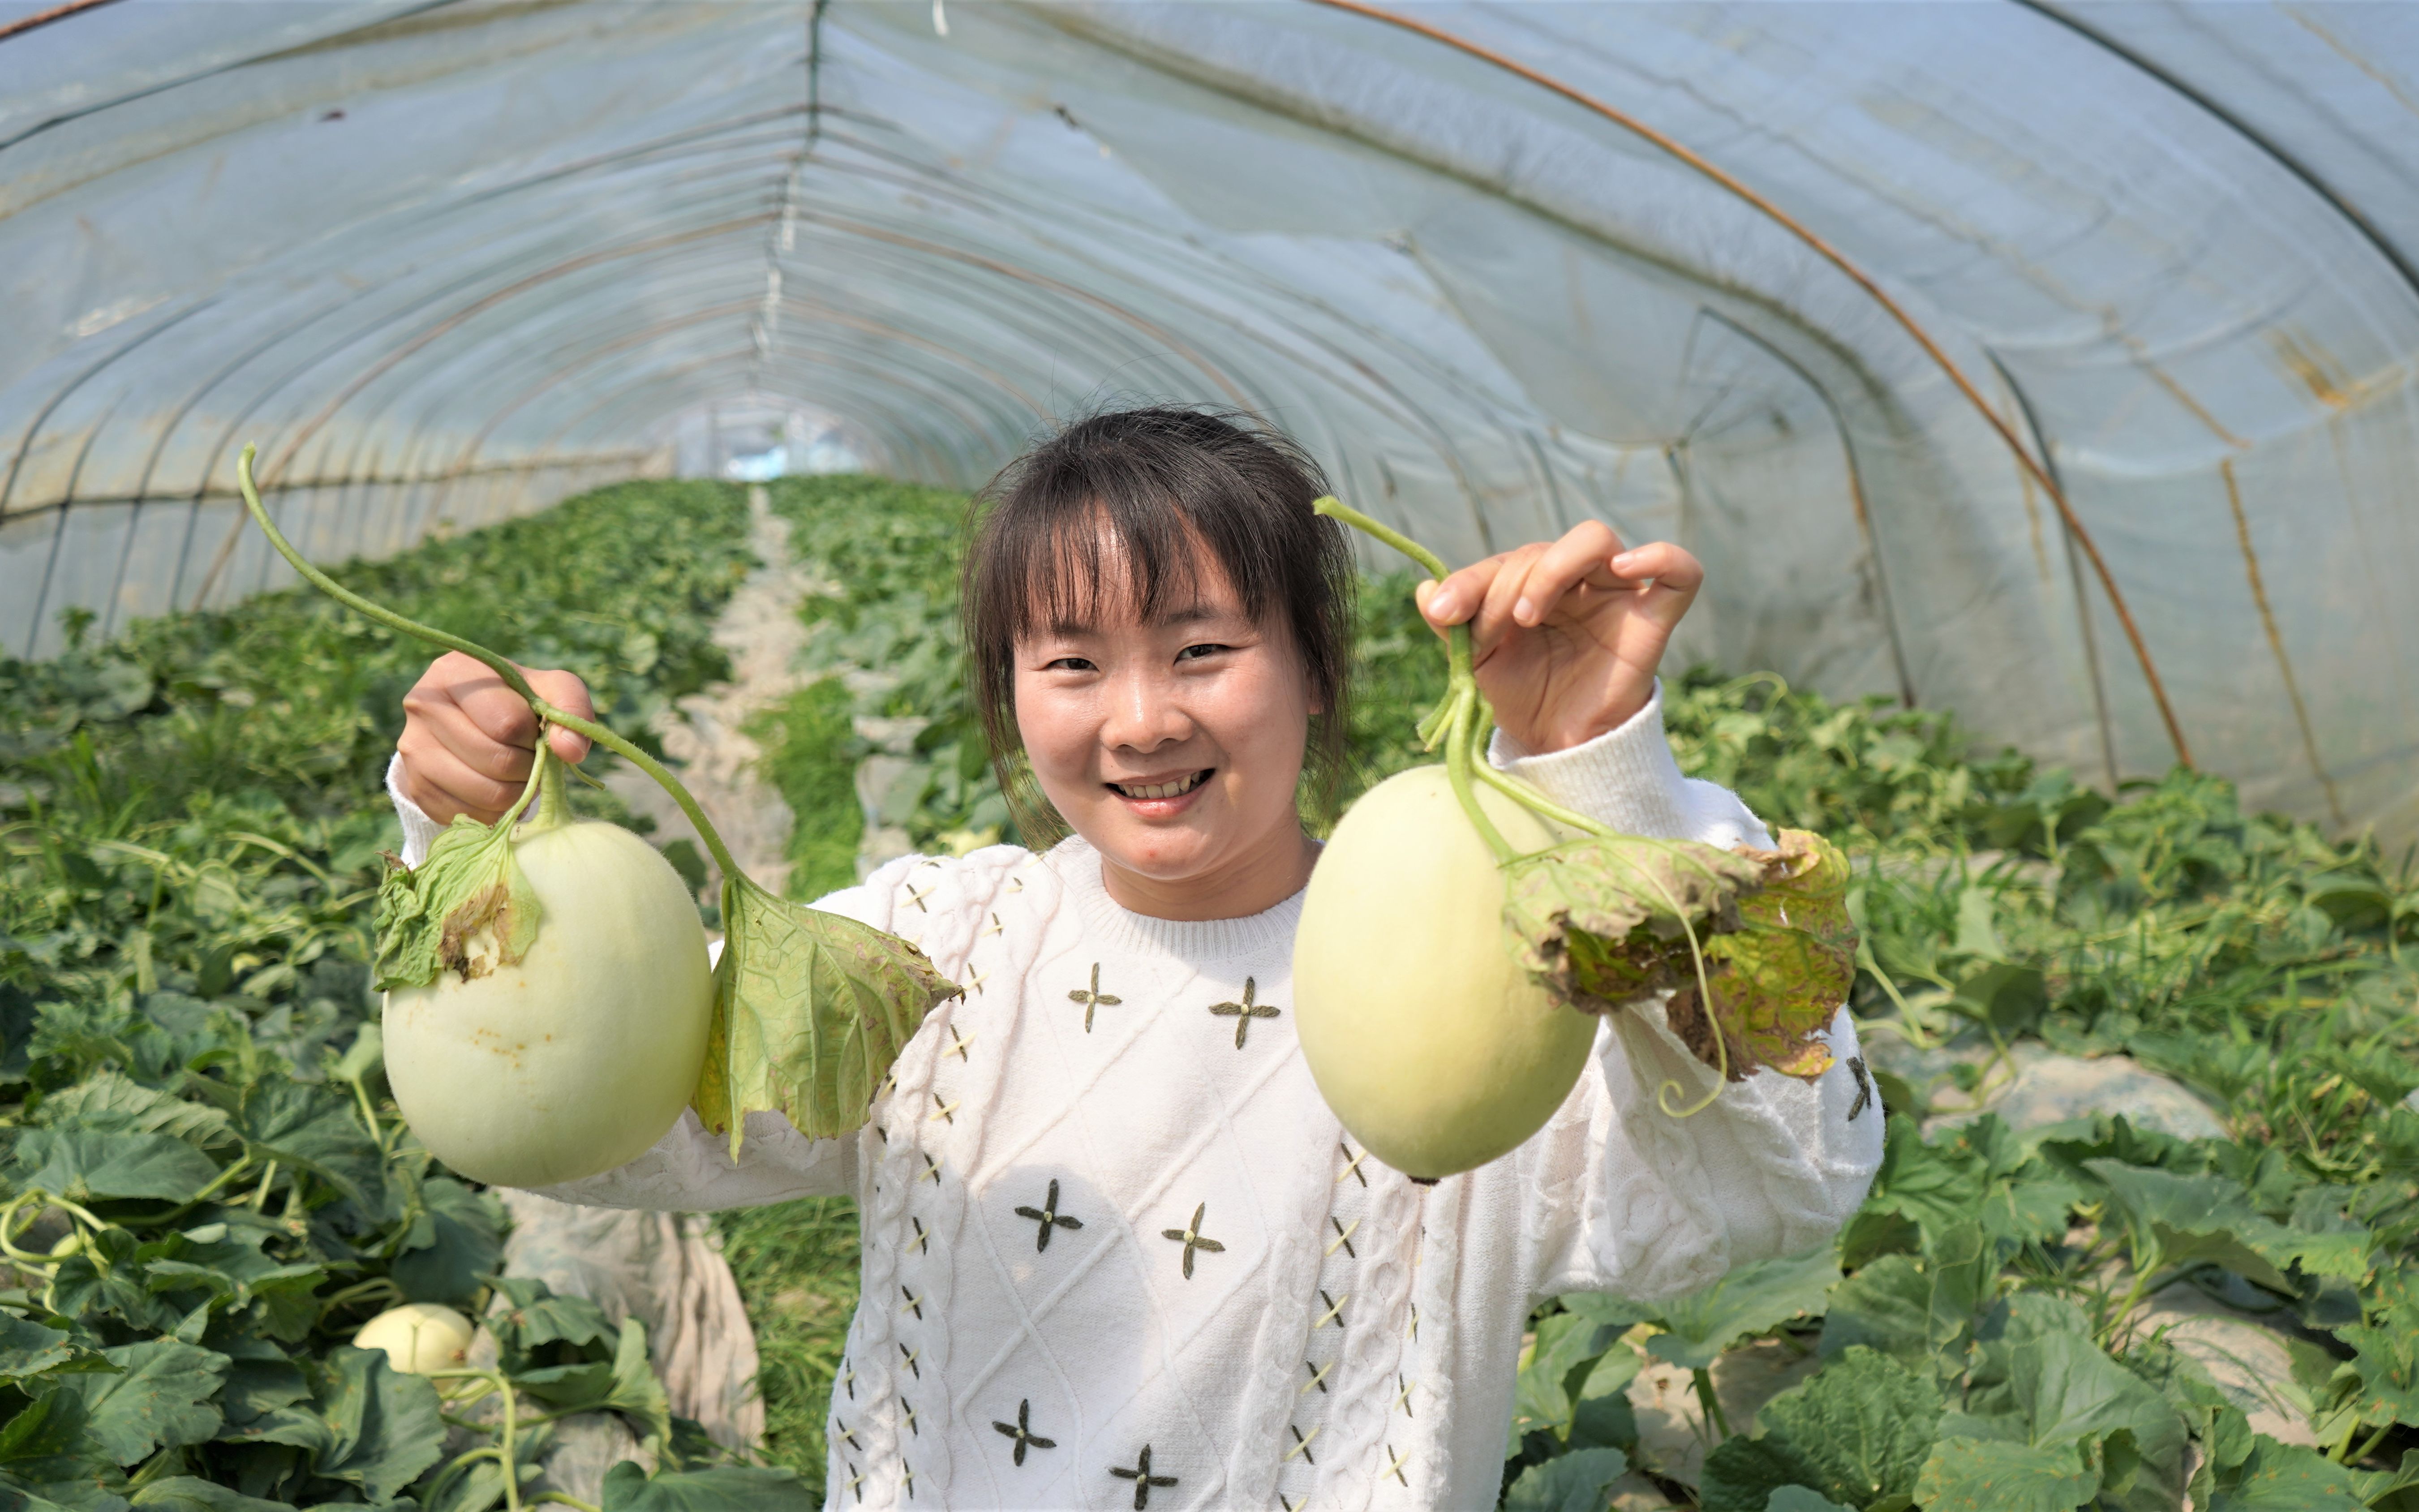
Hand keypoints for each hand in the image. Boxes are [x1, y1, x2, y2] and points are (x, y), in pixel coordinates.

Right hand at [395, 652, 595, 824]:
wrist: (473, 723)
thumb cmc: (517, 701)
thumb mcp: (550, 690)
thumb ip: (571, 708)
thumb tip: (571, 751)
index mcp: (454, 671)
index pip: (508, 723)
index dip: (534, 737)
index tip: (536, 734)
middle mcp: (422, 705)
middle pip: (497, 760)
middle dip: (529, 767)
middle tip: (531, 759)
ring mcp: (413, 748)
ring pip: (486, 792)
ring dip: (516, 792)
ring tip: (517, 774)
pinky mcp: (416, 786)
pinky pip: (470, 815)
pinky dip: (494, 810)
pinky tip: (495, 789)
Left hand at [1417, 521, 1702, 753]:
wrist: (1559, 744)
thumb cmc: (1522, 696)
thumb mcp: (1478, 662)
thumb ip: (1455, 625)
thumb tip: (1425, 589)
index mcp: (1534, 583)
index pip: (1503, 561)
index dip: (1470, 582)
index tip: (1445, 613)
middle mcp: (1576, 580)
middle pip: (1543, 549)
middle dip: (1508, 586)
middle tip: (1499, 630)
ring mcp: (1616, 594)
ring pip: (1595, 540)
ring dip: (1552, 568)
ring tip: (1527, 614)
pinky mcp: (1654, 618)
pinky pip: (1680, 571)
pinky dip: (1660, 557)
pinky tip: (1625, 567)